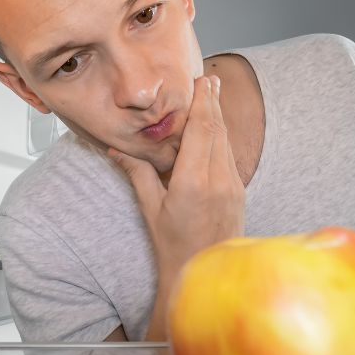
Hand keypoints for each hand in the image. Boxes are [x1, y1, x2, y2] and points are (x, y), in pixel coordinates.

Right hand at [110, 76, 245, 292]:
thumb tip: (114, 150)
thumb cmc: (172, 247)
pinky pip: (230, 157)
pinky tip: (217, 128)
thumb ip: (137, 175)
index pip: (201, 131)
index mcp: (193, 183)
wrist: (202, 276)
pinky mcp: (239, 193)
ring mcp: (233, 187)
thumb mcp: (150, 210)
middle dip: (213, 102)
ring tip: (214, 94)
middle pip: (217, 130)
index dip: (202, 103)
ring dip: (219, 116)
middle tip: (209, 77)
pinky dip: (222, 137)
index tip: (201, 80)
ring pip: (226, 142)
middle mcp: (218, 181)